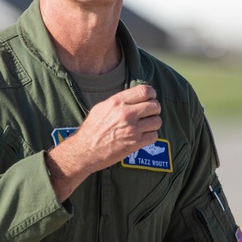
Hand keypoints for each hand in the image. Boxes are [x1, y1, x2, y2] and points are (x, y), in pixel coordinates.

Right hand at [46, 85, 160, 200]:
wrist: (85, 150)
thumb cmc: (92, 129)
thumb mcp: (101, 107)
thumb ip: (119, 101)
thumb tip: (134, 97)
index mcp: (117, 102)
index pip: (145, 91)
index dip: (152, 94)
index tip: (150, 98)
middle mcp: (126, 113)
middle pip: (155, 105)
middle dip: (154, 109)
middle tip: (149, 113)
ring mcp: (132, 129)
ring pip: (157, 121)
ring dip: (153, 123)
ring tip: (146, 125)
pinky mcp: (135, 143)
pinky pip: (154, 136)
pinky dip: (151, 136)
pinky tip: (143, 136)